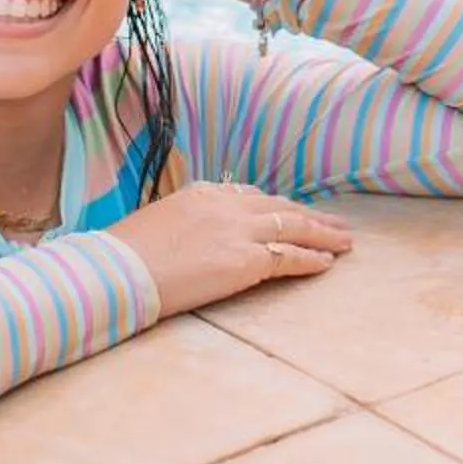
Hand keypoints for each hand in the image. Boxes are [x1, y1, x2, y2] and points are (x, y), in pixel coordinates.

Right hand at [106, 181, 352, 317]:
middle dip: (310, 215)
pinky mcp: (246, 261)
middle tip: (334, 222)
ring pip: (294, 227)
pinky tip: (327, 262)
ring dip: (323, 235)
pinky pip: (290, 257)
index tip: (290, 212)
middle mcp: (226, 206)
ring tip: (344, 241)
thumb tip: (190, 239)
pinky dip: (312, 259)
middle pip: (280, 207)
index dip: (275, 206)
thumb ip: (185, 224)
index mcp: (202, 193)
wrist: (118, 271)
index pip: (249, 196)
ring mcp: (238, 231)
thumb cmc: (125, 256)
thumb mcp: (158, 224)